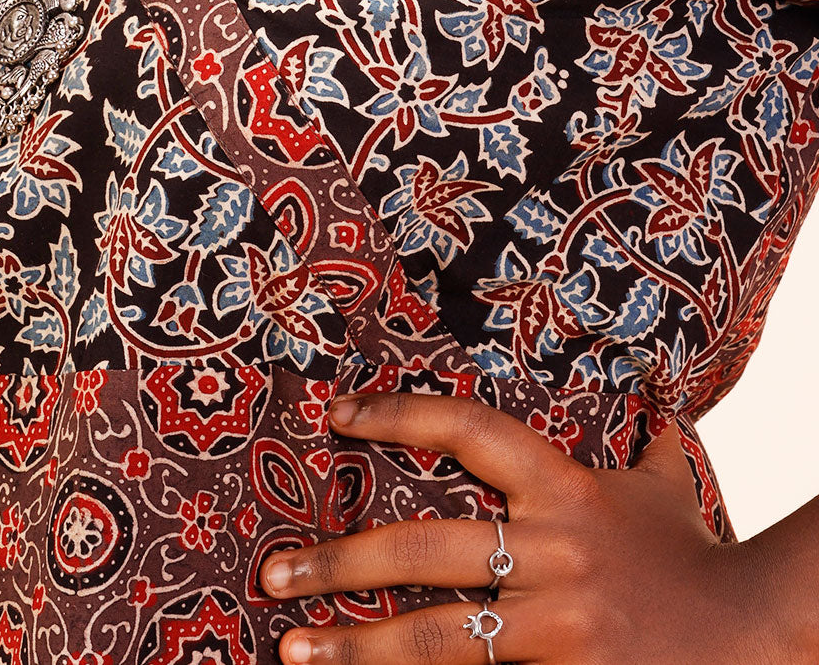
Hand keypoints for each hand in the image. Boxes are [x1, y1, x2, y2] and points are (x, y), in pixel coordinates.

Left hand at [260, 391, 789, 664]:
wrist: (756, 636)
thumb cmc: (698, 558)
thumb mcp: (668, 488)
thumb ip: (648, 442)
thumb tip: (655, 392)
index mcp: (564, 489)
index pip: (468, 429)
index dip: (399, 413)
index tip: (336, 415)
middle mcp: (553, 553)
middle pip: (424, 550)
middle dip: (339, 560)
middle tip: (273, 573)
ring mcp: (558, 625)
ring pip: (438, 637)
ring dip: (356, 645)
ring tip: (292, 648)